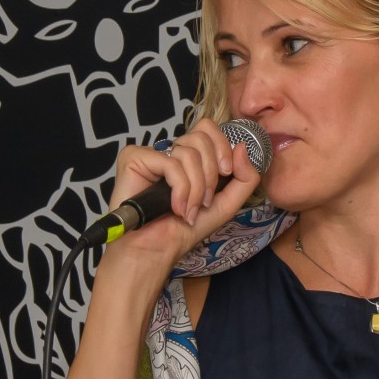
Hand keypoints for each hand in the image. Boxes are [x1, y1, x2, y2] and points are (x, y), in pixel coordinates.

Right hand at [104, 120, 264, 268]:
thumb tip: (241, 147)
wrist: (156, 249)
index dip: (222, 147)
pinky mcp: (134, 158)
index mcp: (187, 156)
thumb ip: (244, 178)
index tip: (225, 173)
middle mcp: (168, 151)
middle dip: (209, 174)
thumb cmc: (183, 230)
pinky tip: (175, 208)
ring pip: (188, 153)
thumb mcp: (226, 204)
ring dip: (195, 189)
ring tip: (187, 211)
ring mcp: (150, 154)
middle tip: (204, 201)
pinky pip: (171, 163)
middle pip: (201, 137)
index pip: (207, 129)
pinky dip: (180, 189)